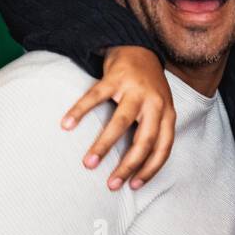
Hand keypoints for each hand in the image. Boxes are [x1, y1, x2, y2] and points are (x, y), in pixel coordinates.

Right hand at [63, 45, 173, 190]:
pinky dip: (80, 111)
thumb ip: (152, 132)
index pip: (163, 148)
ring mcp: (136, 90)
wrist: (139, 49)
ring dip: (103, 145)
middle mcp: (155, 103)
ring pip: (120, 122)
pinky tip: (67, 125)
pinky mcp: (115, 78)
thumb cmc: (148, 89)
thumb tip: (138, 168)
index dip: (150, 169)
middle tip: (111, 183)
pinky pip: (95, 97)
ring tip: (88, 163)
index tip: (134, 185)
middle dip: (128, 165)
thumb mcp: (159, 110)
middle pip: (144, 140)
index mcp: (167, 115)